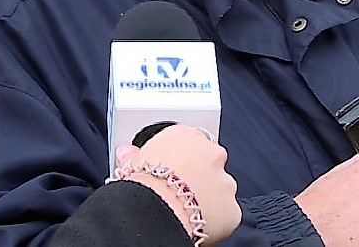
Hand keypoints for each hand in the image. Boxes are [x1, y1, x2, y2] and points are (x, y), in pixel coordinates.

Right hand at [115, 124, 240, 243]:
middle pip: (208, 162)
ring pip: (220, 188)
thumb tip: (127, 154)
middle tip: (178, 191)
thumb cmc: (143, 184)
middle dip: (198, 175)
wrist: (156, 210)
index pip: (188, 141)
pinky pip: (226, 214)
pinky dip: (215, 220)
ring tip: (185, 209)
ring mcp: (225, 181)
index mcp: (186, 136)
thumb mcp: (132, 163)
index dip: (179, 158)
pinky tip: (196, 222)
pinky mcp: (232, 209)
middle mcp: (211, 153)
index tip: (172, 169)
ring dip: (208, 197)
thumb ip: (135, 155)